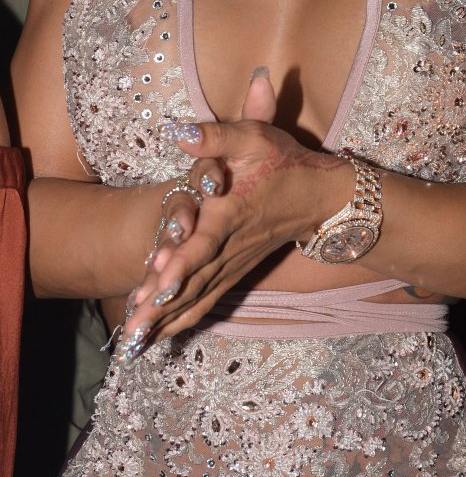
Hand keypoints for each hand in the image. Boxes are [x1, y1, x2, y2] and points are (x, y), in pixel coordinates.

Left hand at [116, 71, 344, 361]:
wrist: (322, 195)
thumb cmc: (285, 162)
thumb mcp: (254, 138)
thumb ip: (215, 136)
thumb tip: (177, 132)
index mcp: (230, 213)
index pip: (204, 243)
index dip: (181, 263)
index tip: (157, 286)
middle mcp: (230, 245)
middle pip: (191, 281)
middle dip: (159, 309)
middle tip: (130, 334)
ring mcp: (233, 262)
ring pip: (196, 297)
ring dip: (164, 321)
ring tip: (133, 344)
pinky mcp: (234, 271)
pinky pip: (206, 300)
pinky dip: (181, 320)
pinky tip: (157, 338)